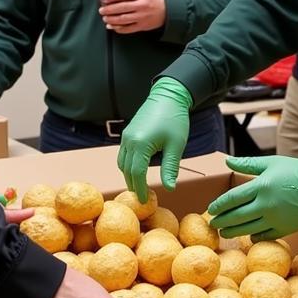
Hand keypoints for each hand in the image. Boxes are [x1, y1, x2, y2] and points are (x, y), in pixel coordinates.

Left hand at [99, 0, 165, 33]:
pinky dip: (118, 28)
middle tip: (102, 10)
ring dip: (112, 19)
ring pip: (123, 19)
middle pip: (122, 7)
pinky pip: (128, 28)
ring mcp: (142, 17)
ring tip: (105, 18)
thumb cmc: (152, 0)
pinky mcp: (142, 26)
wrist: (166, 11)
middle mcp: (142, 5)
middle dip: (109, 9)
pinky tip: (112, 27)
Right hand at [117, 77, 191, 201]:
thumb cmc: (175, 120)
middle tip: (142, 198)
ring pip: (122, 162)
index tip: (145, 201)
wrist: (168, 96)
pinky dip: (128, 165)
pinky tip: (137, 170)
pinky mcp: (127, 133)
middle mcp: (129, 141)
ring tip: (139, 186)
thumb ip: (170, 167)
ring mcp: (126, 136)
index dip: (140, 189)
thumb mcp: (176, 145)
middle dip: (133, 185)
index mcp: (140, 144)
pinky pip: (123, 154)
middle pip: (126, 170)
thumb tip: (169, 188)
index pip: (136, 174)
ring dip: (129, 175)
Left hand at [207, 155, 297, 239]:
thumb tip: (227, 161)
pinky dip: (253, 237)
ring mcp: (276, 219)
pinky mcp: (286, 229)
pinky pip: (264, 236)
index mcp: (262, 186)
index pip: (233, 198)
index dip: (219, 205)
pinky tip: (248, 235)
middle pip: (237, 216)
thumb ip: (248, 163)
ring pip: (248, 229)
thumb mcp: (272, 163)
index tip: (211, 209)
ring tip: (223, 232)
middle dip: (222, 221)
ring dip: (233, 231)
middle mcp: (266, 204)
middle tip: (212, 224)